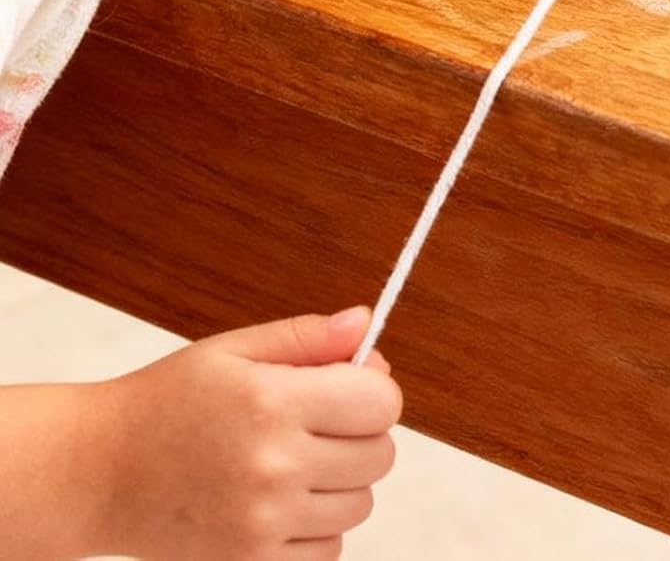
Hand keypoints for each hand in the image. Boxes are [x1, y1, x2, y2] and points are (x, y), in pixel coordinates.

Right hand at [90, 305, 401, 560]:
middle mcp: (273, 466)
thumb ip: (307, 338)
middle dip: (360, 434)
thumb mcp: (233, 351)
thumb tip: (366, 324)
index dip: (373, 391)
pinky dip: (317, 529)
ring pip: (360, 504)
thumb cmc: (166, 402)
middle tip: (317, 425)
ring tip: (291, 463)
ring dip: (340, 483)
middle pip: (380, 455)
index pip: (381, 402)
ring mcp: (262, 524)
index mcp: (272, 401)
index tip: (348, 389)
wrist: (95, 475)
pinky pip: (328, 550)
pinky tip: (280, 504)